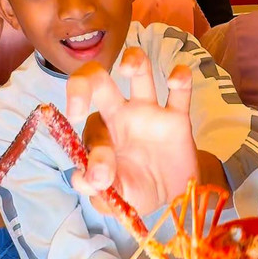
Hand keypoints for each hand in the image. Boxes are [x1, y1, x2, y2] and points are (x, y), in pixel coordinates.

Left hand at [66, 47, 197, 215]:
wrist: (172, 195)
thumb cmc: (135, 189)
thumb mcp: (113, 198)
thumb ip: (97, 189)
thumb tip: (83, 178)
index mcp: (99, 134)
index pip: (86, 131)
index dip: (91, 155)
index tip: (101, 179)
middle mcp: (120, 115)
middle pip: (96, 82)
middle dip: (80, 85)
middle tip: (76, 108)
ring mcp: (149, 111)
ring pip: (139, 72)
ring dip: (134, 60)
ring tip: (129, 67)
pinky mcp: (177, 117)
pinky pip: (180, 91)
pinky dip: (181, 78)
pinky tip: (175, 80)